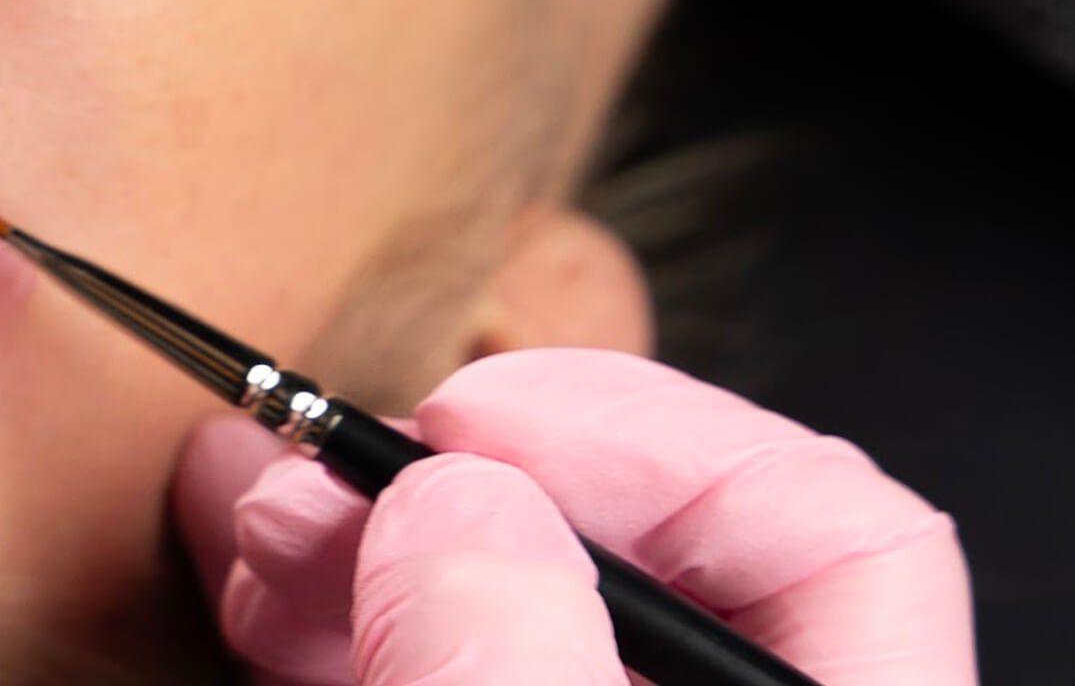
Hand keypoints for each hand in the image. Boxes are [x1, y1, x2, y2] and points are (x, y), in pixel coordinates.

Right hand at [172, 348, 973, 685]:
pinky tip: (253, 583)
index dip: (659, 438)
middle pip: (629, 556)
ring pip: (494, 612)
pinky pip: (408, 671)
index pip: (829, 536)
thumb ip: (516, 675)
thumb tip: (454, 508)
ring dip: (359, 537)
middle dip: (455, 472)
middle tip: (322, 442)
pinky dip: (327, 621)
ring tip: (245, 496)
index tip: (481, 415)